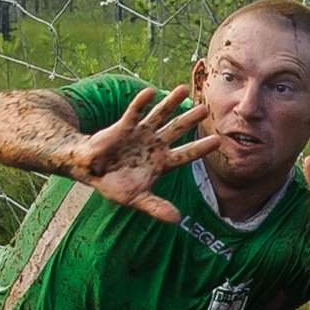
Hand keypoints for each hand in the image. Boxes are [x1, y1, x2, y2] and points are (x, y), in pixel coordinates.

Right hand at [70, 84, 218, 224]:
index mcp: (161, 163)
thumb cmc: (116, 185)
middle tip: (205, 109)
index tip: (218, 140)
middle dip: (189, 120)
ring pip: (159, 116)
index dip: (200, 148)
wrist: (92, 172)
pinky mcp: (124, 126)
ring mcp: (140, 134)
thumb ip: (156, 207)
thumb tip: (177, 220)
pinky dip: (141, 103)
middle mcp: (154, 145)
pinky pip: (134, 113)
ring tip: (183, 89)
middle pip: (176, 130)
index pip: (185, 154)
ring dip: (170, 103)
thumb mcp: (137, 199)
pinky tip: (150, 92)